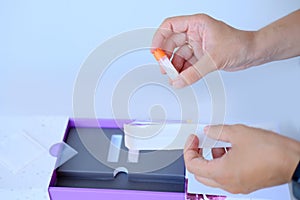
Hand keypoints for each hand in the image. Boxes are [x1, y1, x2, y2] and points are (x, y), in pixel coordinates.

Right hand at [152, 14, 254, 87]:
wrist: (253, 53)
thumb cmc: (240, 44)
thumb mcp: (214, 58)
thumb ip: (194, 72)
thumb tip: (179, 81)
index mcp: (197, 24)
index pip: (170, 26)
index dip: (159, 37)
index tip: (155, 51)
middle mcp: (195, 32)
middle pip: (172, 42)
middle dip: (167, 56)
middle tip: (164, 68)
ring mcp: (198, 44)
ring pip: (179, 54)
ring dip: (175, 66)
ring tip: (173, 77)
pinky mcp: (201, 55)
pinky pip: (187, 63)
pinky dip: (183, 71)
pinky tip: (181, 78)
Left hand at [184, 124, 299, 193]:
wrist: (294, 162)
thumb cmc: (272, 152)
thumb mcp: (239, 133)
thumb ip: (218, 131)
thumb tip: (208, 131)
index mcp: (222, 173)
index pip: (192, 165)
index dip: (188, 149)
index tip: (193, 139)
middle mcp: (228, 183)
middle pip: (200, 173)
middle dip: (196, 156)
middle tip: (199, 142)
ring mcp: (237, 185)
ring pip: (212, 175)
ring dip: (210, 158)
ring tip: (217, 143)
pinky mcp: (245, 184)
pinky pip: (225, 176)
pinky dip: (221, 163)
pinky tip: (230, 149)